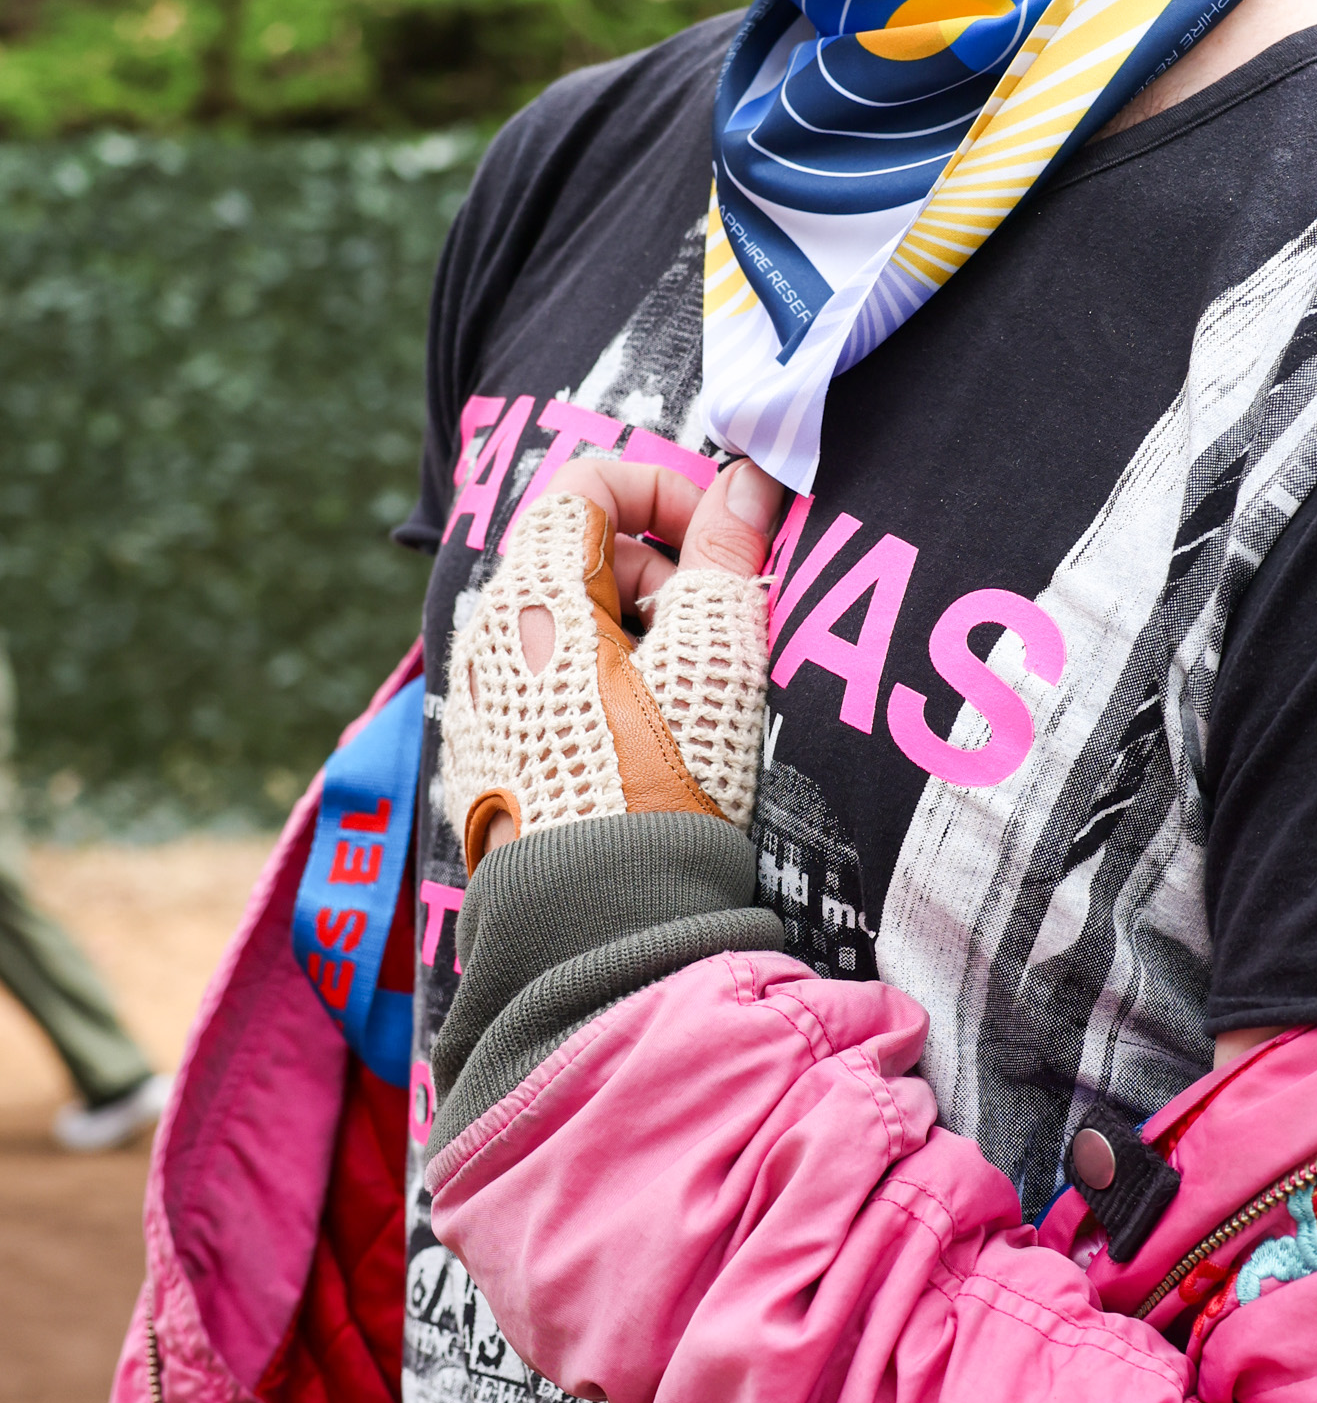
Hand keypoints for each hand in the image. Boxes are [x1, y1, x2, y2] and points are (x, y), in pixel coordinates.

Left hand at [438, 453, 786, 870]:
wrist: (599, 923)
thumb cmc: (660, 788)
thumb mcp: (715, 661)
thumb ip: (729, 555)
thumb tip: (747, 479)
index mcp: (533, 597)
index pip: (590, 483)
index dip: (667, 492)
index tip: (722, 540)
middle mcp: (489, 637)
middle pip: (580, 552)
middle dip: (661, 573)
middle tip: (715, 635)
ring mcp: (482, 699)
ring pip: (569, 620)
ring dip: (640, 635)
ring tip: (687, 700)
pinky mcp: (491, 755)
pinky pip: (550, 682)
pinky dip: (605, 685)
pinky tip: (646, 744)